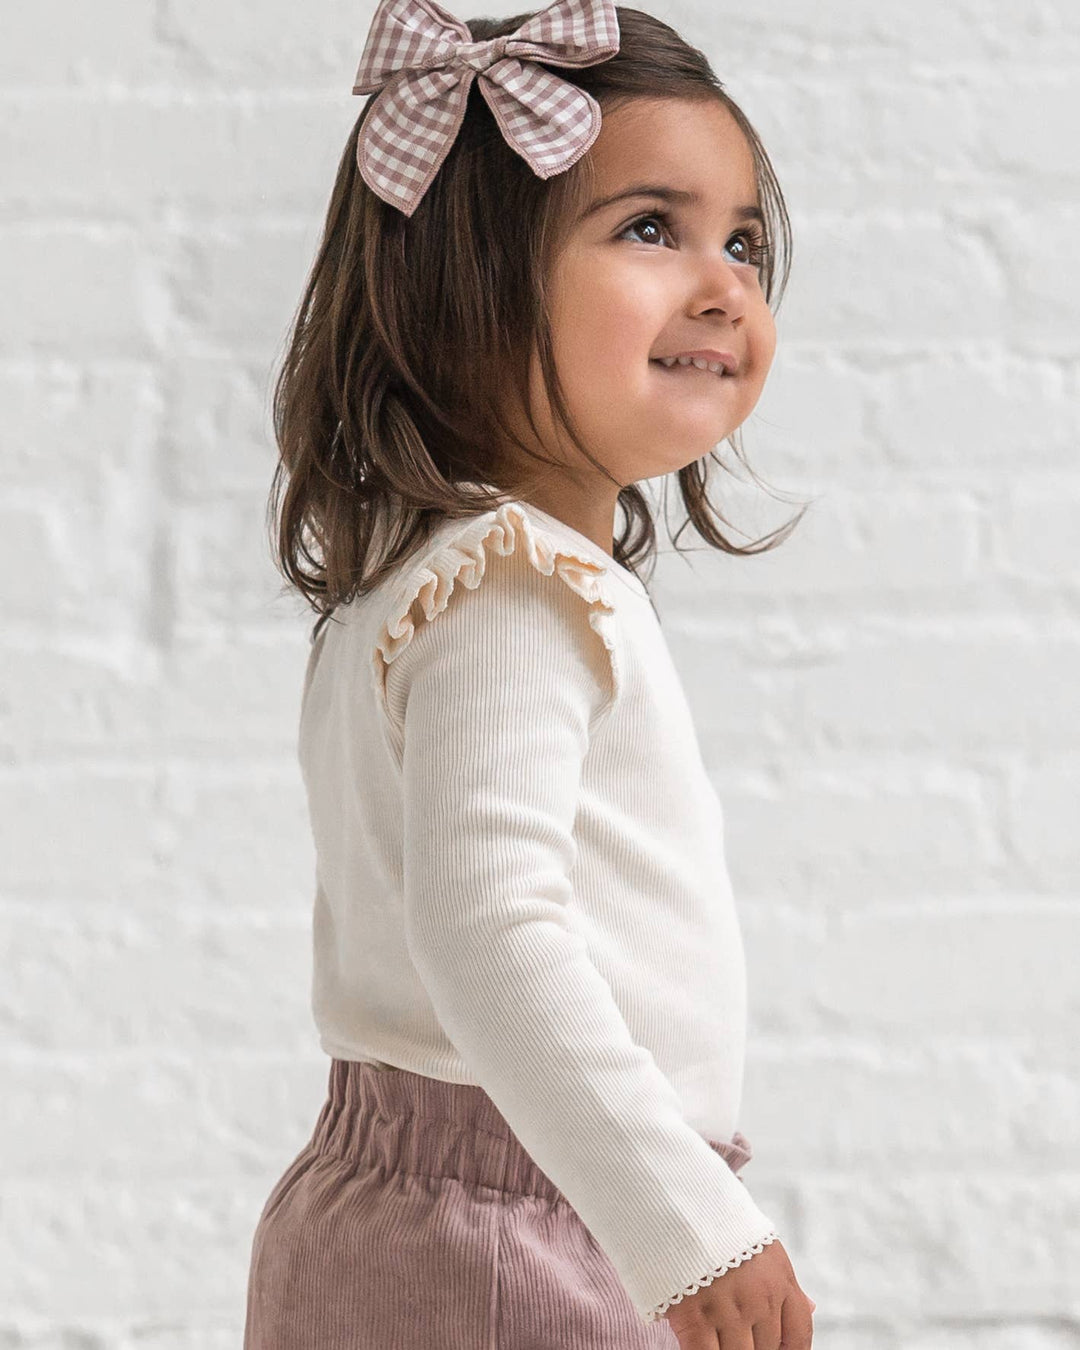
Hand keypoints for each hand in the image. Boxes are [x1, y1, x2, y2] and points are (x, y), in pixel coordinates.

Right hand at [661, 1238, 813, 1348]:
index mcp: (780, 1280)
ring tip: (722, 1336)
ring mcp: (727, 1309)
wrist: (682, 1199)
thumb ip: (785, 1282)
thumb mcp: (763, 1247)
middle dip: (754, 1346)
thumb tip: (810, 1308)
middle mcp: (759, 1299)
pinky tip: (703, 1343)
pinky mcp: (694, 1315)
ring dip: (730, 1349)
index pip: (799, 1336)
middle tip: (739, 1336)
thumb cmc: (723, 1225)